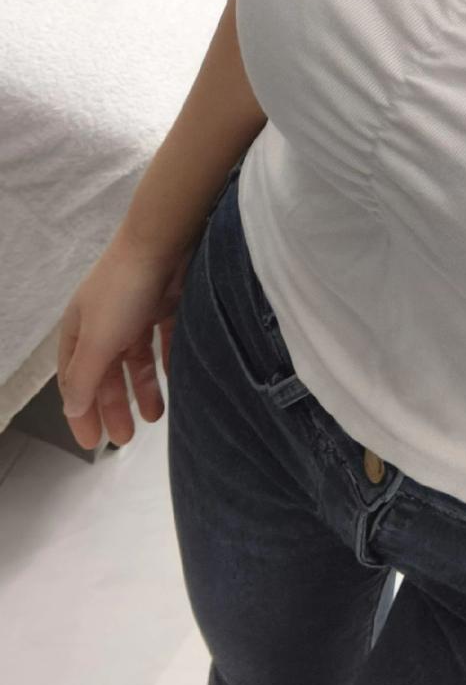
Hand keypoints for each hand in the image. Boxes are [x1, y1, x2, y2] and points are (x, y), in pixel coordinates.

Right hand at [56, 230, 193, 450]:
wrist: (163, 240)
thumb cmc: (123, 292)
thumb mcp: (97, 340)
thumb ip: (84, 377)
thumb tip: (71, 408)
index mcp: (80, 330)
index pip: (75, 381)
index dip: (80, 412)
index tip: (91, 443)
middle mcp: (105, 323)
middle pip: (106, 374)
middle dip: (113, 406)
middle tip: (126, 438)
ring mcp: (135, 313)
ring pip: (136, 360)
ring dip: (143, 389)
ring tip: (156, 417)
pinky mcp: (165, 305)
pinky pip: (163, 341)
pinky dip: (166, 362)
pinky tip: (175, 380)